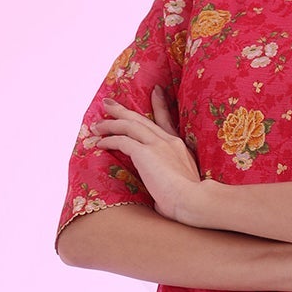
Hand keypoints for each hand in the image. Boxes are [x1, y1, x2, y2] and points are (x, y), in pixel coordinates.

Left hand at [88, 86, 202, 223]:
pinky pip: (122, 141)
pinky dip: (109, 140)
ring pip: (129, 125)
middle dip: (123, 110)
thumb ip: (172, 183)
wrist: (194, 200)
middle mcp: (168, 141)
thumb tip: (160, 199)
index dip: (160, 104)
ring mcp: (157, 145)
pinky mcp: (145, 153)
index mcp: (179, 147)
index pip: (167, 121)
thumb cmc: (189, 201)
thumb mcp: (184, 185)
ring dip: (111, 124)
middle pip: (142, 119)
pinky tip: (100, 143)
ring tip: (96, 125)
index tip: (155, 90)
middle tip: (108, 103)